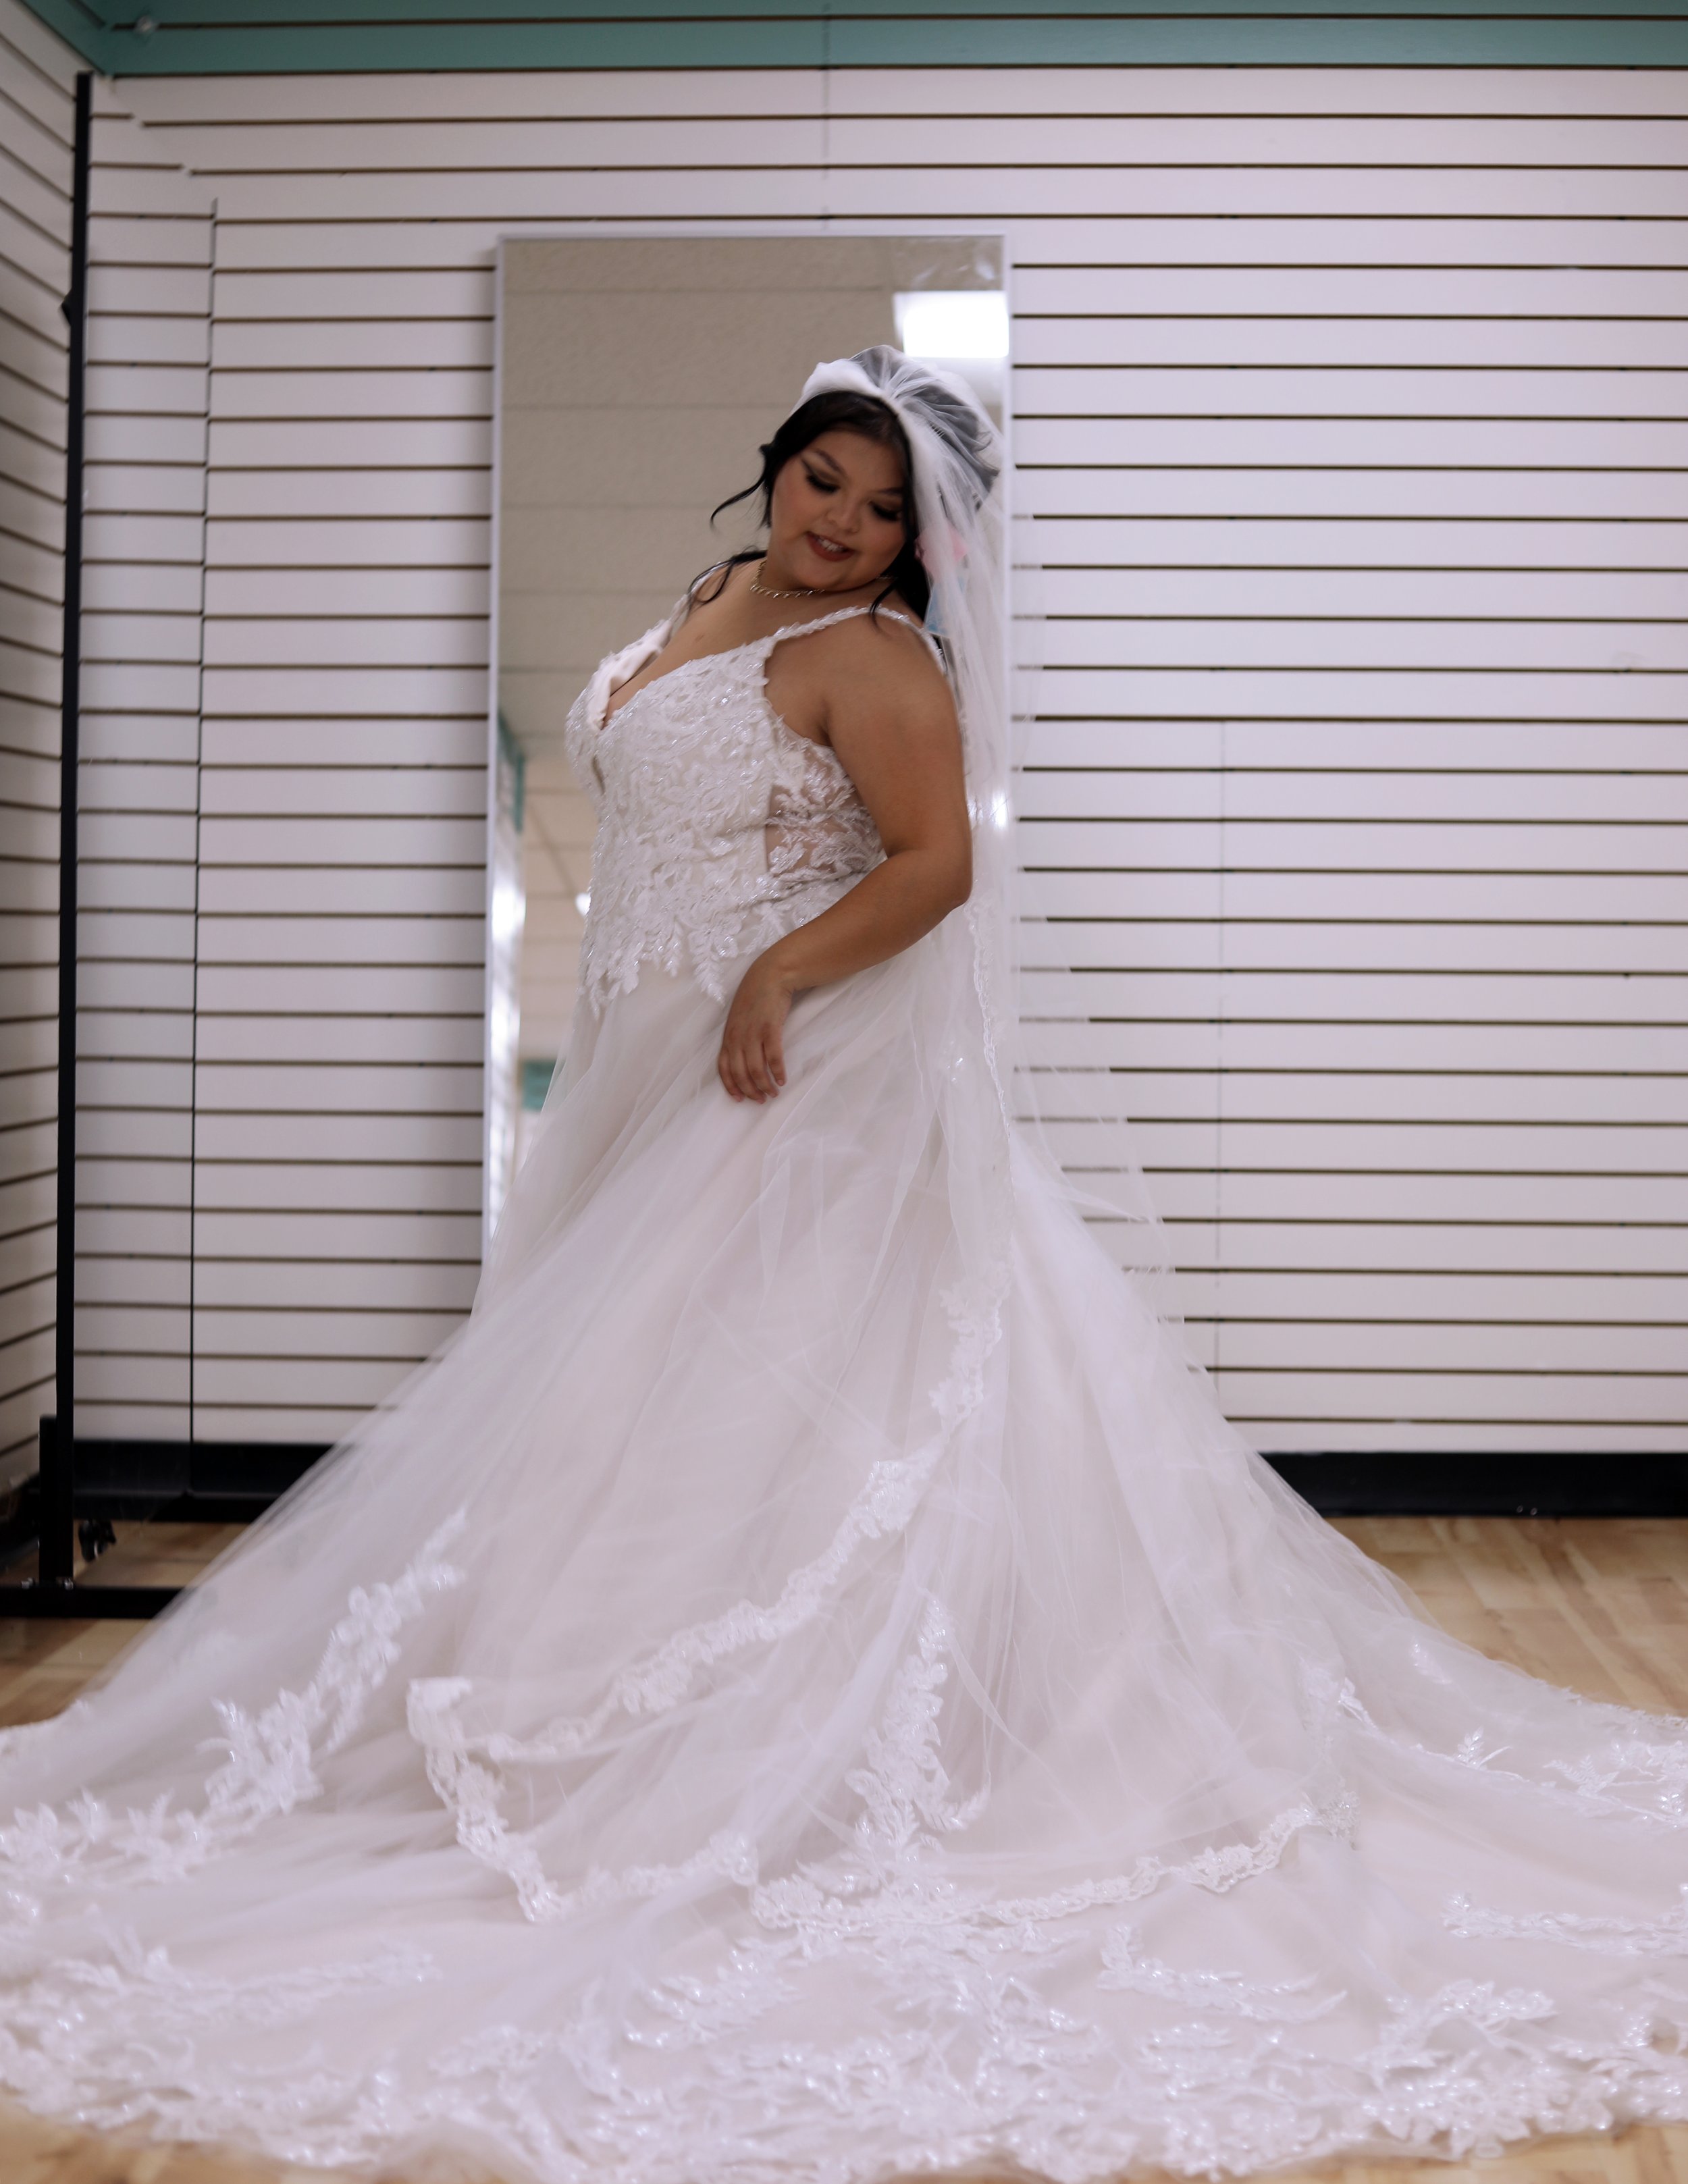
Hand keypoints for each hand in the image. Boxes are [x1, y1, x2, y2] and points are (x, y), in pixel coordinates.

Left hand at [718, 954, 795, 1103]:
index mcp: (728, 1036)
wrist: (770, 976)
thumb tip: (743, 1057)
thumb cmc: (755, 998)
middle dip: (750, 1090)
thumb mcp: (739, 1019)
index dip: (731, 1086)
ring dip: (765, 1085)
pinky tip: (783, 1079)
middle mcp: (737, 1037)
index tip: (739, 1099)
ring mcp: (753, 1034)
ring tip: (773, 1093)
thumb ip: (738, 1037)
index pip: (724, 1068)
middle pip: (740, 1073)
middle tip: (760, 1100)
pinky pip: (773, 1057)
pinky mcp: (770, 1029)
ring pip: (756, 1069)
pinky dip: (778, 1072)